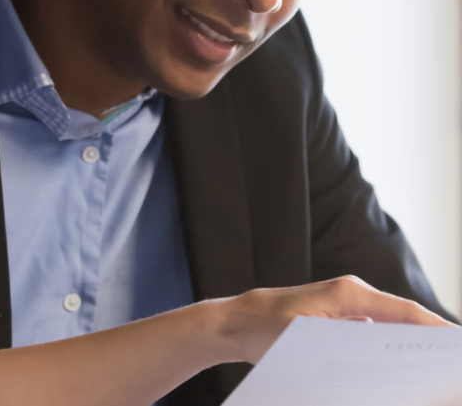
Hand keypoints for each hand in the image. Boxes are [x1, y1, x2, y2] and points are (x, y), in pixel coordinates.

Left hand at [205, 275, 456, 363]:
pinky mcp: (335, 321)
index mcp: (349, 293)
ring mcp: (344, 308)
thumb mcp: (308, 338)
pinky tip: (389, 376)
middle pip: (403, 320)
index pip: (407, 312)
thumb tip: (385, 345)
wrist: (232, 324)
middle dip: (427, 343)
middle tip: (447, 370)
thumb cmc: (264, 329)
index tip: (457, 348)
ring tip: (425, 376)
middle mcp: (351, 295)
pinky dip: (382, 352)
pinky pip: (369, 336)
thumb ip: (349, 340)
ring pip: (387, 329)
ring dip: (405, 349)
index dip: (437, 330)